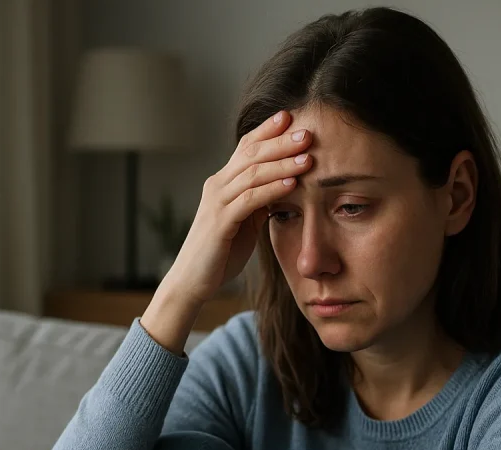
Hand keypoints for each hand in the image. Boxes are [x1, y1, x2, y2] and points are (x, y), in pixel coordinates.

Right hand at [163, 109, 312, 305]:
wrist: (192, 281)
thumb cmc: (219, 253)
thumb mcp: (244, 222)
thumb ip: (258, 203)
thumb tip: (283, 188)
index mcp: (223, 183)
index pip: (245, 148)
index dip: (267, 131)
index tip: (291, 118)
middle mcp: (217, 186)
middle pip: (251, 154)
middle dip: (280, 141)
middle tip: (308, 132)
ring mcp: (217, 202)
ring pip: (252, 173)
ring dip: (282, 163)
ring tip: (308, 156)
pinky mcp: (220, 222)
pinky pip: (249, 199)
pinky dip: (272, 189)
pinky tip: (292, 183)